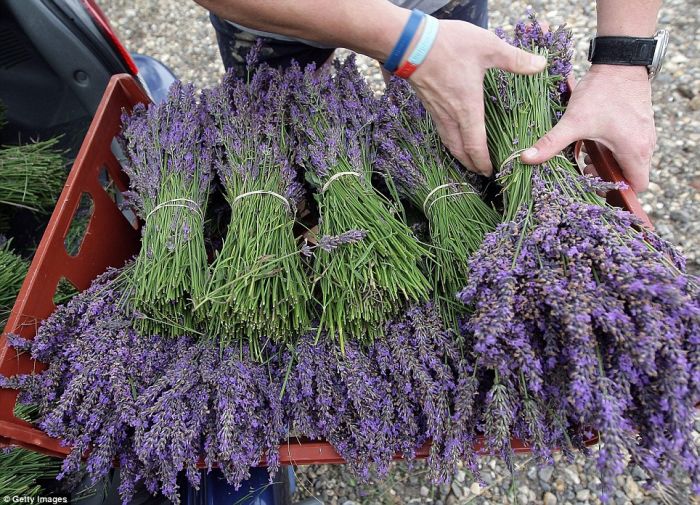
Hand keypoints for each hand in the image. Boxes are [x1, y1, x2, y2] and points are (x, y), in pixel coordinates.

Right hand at [408, 20, 546, 175]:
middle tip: (482, 172)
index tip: (491, 171)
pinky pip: (441, 130)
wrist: (411, 43)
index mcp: (467, 109)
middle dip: (471, 164)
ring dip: (459, 154)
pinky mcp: (429, 104)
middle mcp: (450, 116)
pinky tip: (455, 134)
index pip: (475, 146)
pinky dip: (450, 140)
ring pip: (448, 142)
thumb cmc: (449, 46)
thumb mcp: (488, 47)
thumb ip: (515, 59)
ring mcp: (437, 111)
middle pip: (459, 150)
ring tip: (468, 159)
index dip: (483, 162)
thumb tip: (541, 65)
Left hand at [521, 64, 654, 191]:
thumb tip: (526, 158)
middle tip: (585, 170)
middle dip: (607, 177)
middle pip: (631, 175)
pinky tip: (593, 143)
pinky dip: (613, 150)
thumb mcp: (574, 121)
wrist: (620, 61)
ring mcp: (646, 134)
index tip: (595, 184)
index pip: (637, 186)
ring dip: (608, 163)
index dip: (617, 191)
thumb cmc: (601, 92)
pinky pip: (630, 147)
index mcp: (635, 150)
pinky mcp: (641, 124)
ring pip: (629, 161)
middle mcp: (646, 145)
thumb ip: (551, 143)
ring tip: (586, 157)